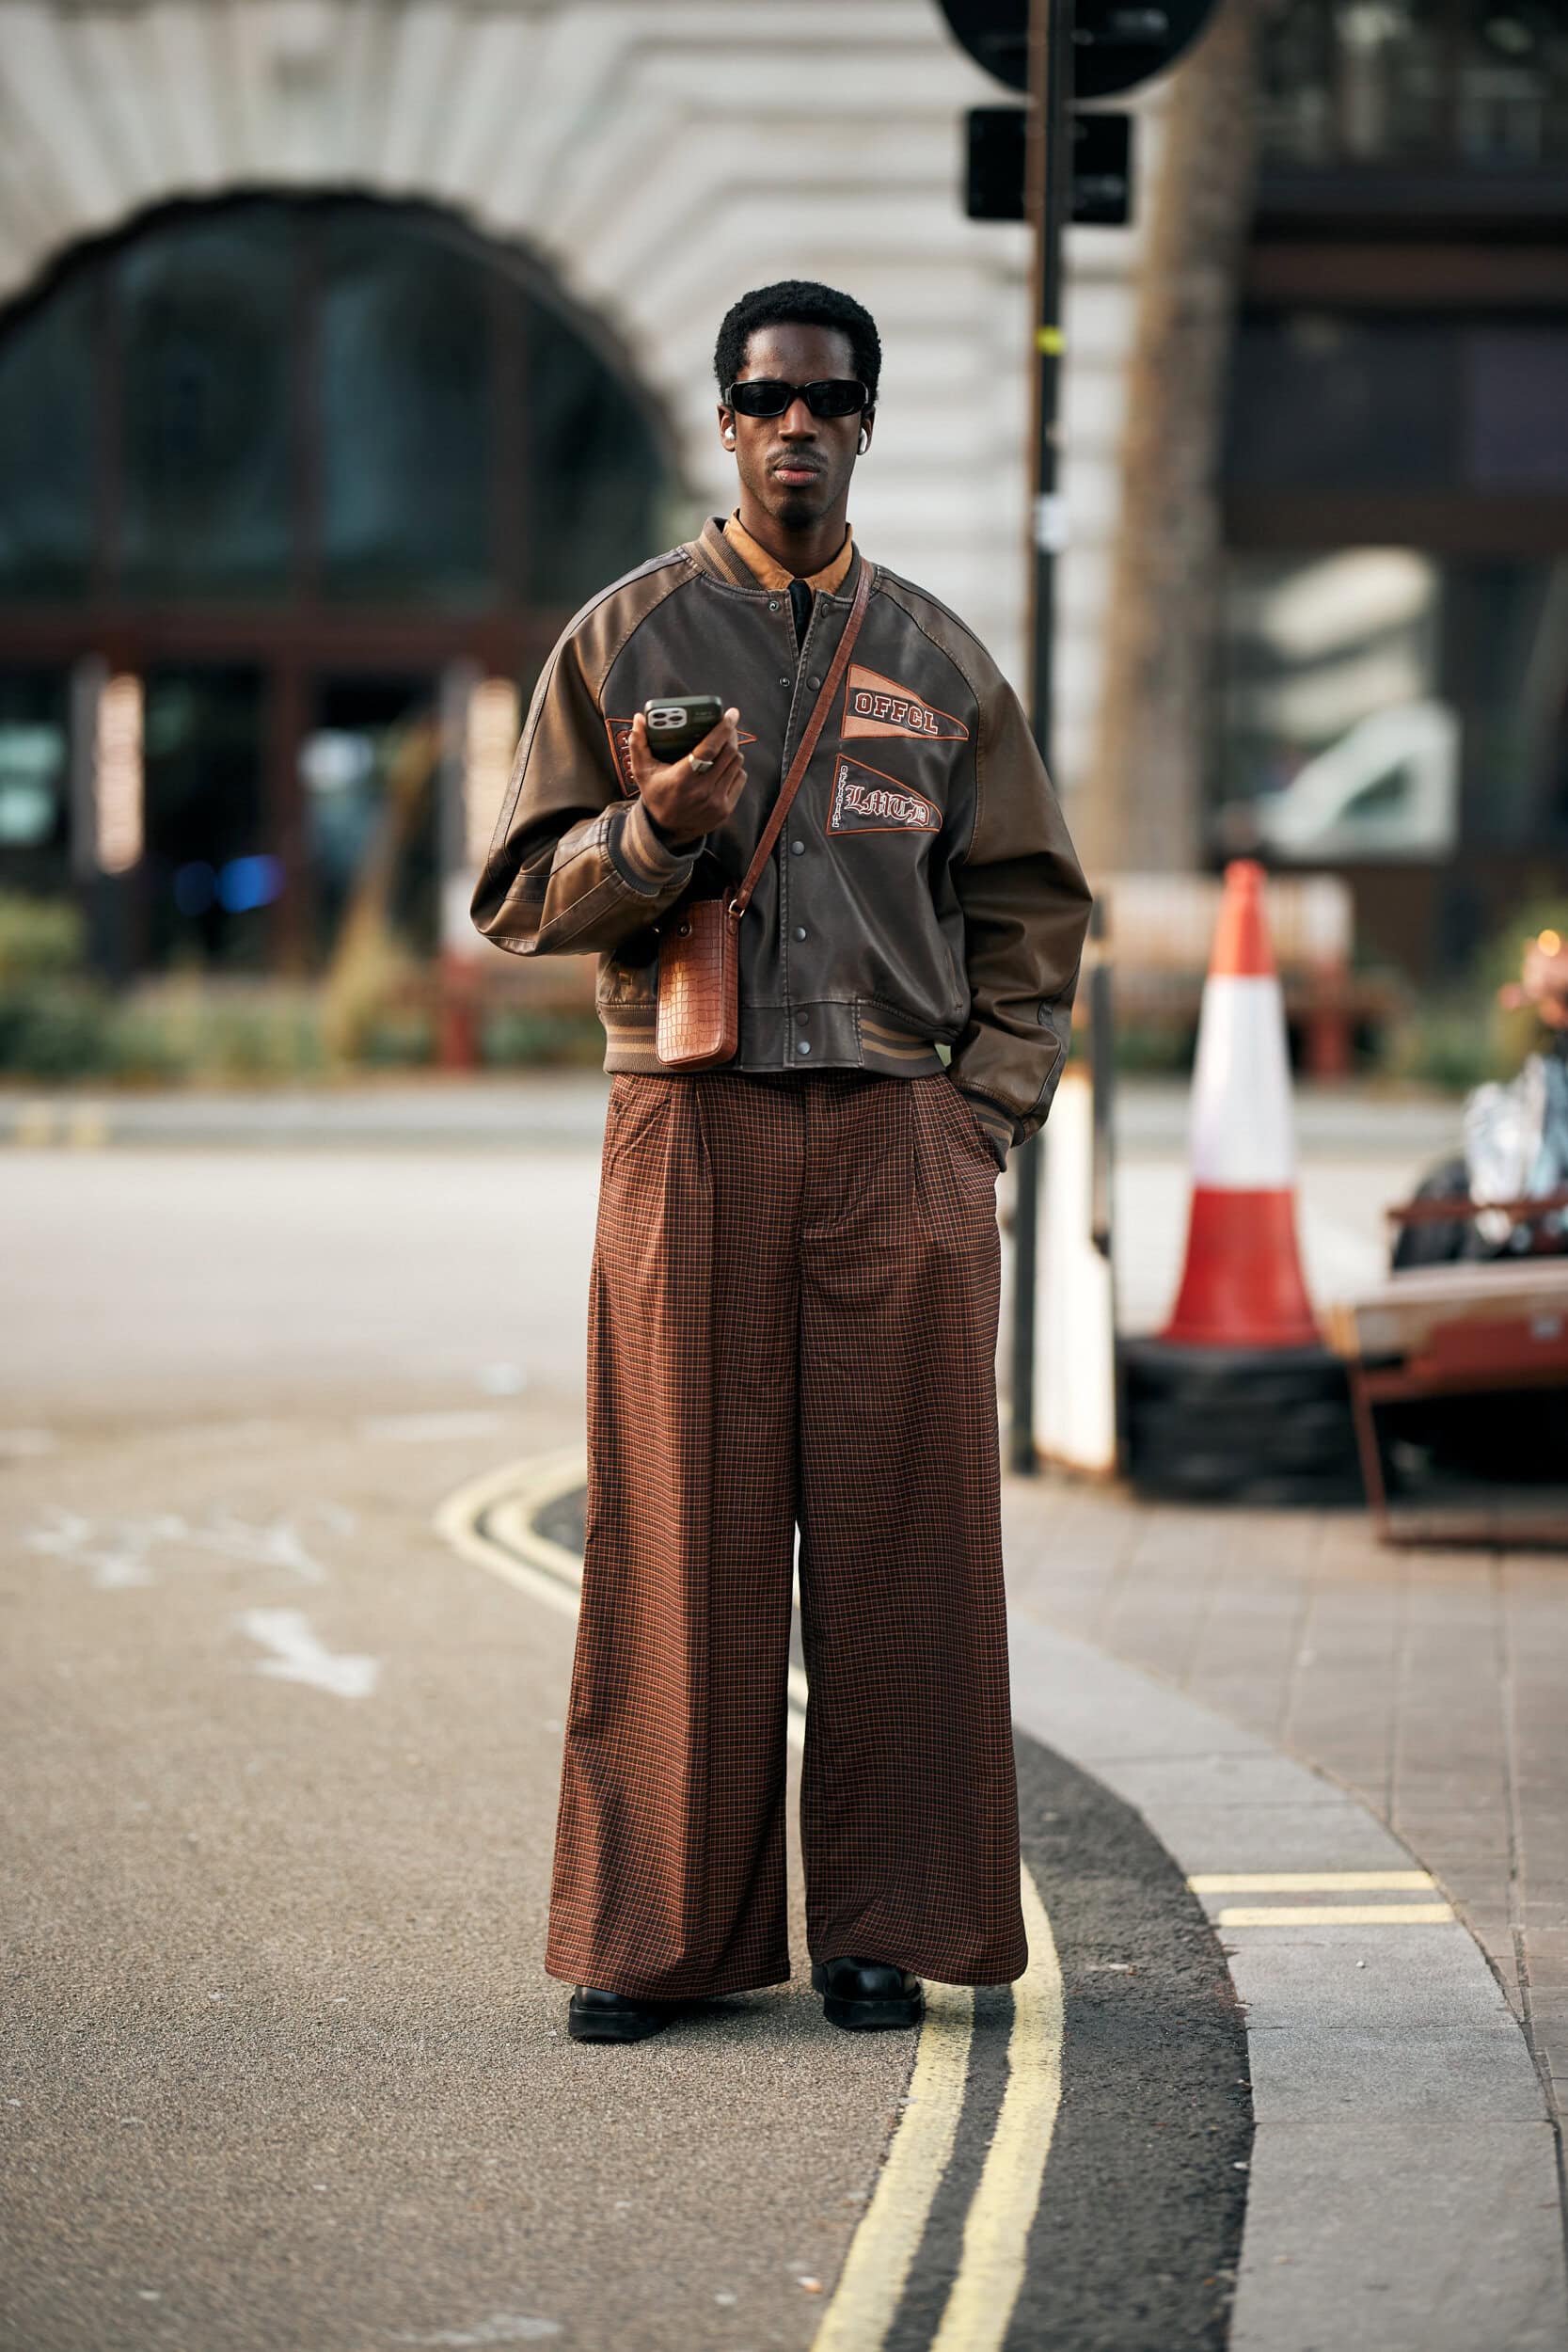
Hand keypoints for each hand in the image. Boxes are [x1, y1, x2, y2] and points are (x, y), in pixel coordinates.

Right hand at [627, 707, 745, 845]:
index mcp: (682, 778)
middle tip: (727, 725)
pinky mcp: (726, 809)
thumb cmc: (656, 794)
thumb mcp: (642, 771)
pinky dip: (736, 768)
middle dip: (731, 735)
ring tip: (725, 744)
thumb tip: (639, 718)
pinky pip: (740, 778)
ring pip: (737, 764)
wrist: (668, 830)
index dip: (722, 729)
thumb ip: (638, 743)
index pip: (709, 749)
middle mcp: (702, 791)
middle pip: (728, 753)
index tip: (731, 714)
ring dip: (733, 751)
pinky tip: (726, 765)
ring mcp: (716, 801)